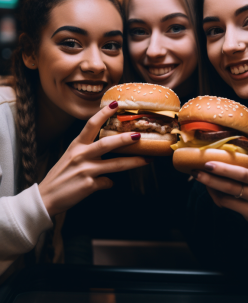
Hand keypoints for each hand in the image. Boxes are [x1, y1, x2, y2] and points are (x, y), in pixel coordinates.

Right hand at [38, 101, 147, 217]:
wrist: (46, 198)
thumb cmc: (60, 176)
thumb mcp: (70, 158)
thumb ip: (87, 152)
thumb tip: (106, 152)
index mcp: (76, 145)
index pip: (91, 125)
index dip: (104, 114)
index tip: (116, 104)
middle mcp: (81, 155)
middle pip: (107, 143)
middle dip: (124, 138)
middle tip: (139, 135)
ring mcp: (86, 171)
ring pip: (115, 165)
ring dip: (133, 162)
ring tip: (146, 159)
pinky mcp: (89, 185)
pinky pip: (107, 183)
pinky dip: (109, 183)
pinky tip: (107, 183)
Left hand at [193, 127, 247, 252]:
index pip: (241, 170)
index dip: (224, 166)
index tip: (208, 159)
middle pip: (232, 183)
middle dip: (212, 176)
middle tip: (197, 169)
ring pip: (228, 194)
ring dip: (211, 186)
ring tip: (198, 177)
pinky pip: (229, 205)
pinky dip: (218, 198)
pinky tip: (211, 191)